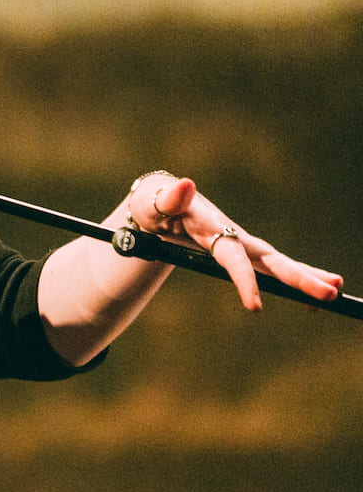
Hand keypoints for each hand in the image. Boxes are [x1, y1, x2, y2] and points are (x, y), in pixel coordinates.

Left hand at [129, 173, 343, 310]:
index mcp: (214, 229)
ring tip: (336, 292)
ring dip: (308, 277)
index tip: (255, 306)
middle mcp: (236, 236)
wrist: (163, 201)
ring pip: (279, 263)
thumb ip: (169, 199)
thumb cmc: (155, 204)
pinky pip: (272, 269)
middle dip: (300, 278)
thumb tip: (185, 185)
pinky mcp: (243, 251)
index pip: (232, 257)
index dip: (244, 280)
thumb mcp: (154, 203)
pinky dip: (296, 279)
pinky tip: (314, 300)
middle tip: (331, 294)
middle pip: (272, 260)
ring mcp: (242, 244)